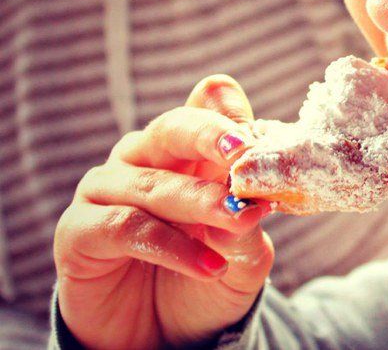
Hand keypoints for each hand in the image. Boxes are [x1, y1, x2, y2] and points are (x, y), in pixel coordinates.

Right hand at [53, 76, 274, 349]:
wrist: (162, 334)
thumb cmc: (206, 277)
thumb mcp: (244, 254)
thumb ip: (248, 222)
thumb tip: (254, 201)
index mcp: (190, 152)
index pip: (208, 115)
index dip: (227, 116)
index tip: (252, 130)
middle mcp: (144, 158)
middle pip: (172, 130)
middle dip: (210, 137)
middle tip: (242, 153)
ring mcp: (107, 189)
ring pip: (154, 184)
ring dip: (200, 201)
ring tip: (238, 220)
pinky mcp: (79, 229)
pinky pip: (125, 227)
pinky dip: (170, 246)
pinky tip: (207, 265)